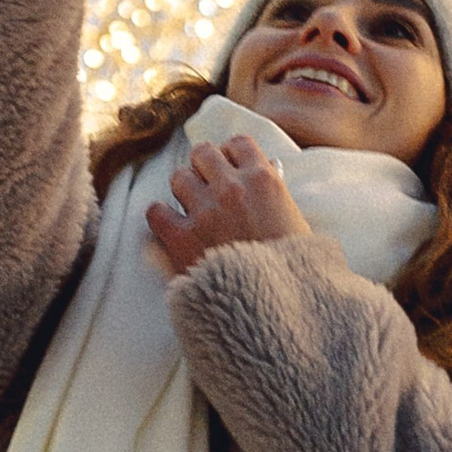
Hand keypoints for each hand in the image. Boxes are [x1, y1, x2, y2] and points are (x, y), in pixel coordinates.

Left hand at [145, 137, 310, 277]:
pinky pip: (156, 210)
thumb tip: (262, 176)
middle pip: (203, 153)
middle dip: (204, 167)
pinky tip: (173, 226)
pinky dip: (162, 217)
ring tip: (193, 208)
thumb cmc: (294, 270)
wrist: (275, 309)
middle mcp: (231, 188)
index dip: (232, 154)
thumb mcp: (295, 222)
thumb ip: (274, 196)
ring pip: (179, 177)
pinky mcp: (181, 238)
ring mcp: (204, 211)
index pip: (238, 143)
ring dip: (184, 190)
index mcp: (264, 180)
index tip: (230, 166)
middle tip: (208, 186)